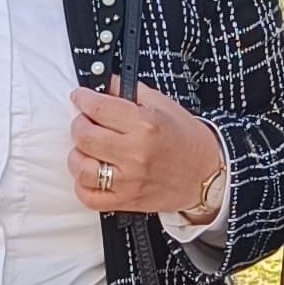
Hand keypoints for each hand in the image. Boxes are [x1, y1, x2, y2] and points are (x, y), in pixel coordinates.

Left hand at [71, 85, 225, 219]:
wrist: (206, 173)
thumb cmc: (186, 139)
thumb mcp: (162, 105)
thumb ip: (129, 91)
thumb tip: (102, 84)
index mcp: (145, 124)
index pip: (97, 107)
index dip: (82, 98)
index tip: (80, 97)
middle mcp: (135, 153)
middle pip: (84, 136)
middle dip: (79, 123)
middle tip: (85, 121)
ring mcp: (130, 180)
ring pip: (81, 167)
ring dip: (77, 154)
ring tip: (87, 149)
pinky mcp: (127, 200)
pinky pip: (89, 196)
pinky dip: (83, 184)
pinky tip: (92, 173)